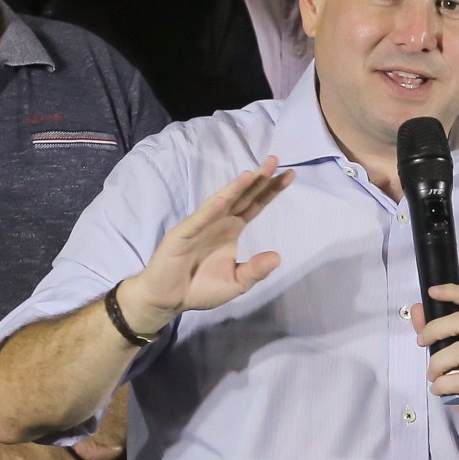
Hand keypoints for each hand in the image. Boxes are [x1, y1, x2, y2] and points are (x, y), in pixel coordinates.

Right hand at [120, 163, 294, 327]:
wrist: (168, 299)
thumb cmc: (200, 288)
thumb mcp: (236, 283)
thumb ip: (255, 271)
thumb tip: (278, 257)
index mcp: (231, 229)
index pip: (255, 205)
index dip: (270, 190)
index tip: (290, 175)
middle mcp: (218, 222)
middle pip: (242, 197)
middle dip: (258, 180)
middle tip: (275, 161)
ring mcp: (199, 226)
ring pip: (221, 203)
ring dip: (235, 189)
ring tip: (251, 175)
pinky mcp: (182, 236)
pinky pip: (197, 222)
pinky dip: (210, 211)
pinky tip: (222, 201)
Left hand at [417, 284, 458, 453]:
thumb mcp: (452, 358)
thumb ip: (435, 333)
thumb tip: (417, 309)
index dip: (453, 291)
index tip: (432, 292)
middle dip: (435, 329)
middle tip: (422, 344)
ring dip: (436, 364)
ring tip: (434, 376)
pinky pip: (458, 379)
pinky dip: (441, 385)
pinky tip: (441, 390)